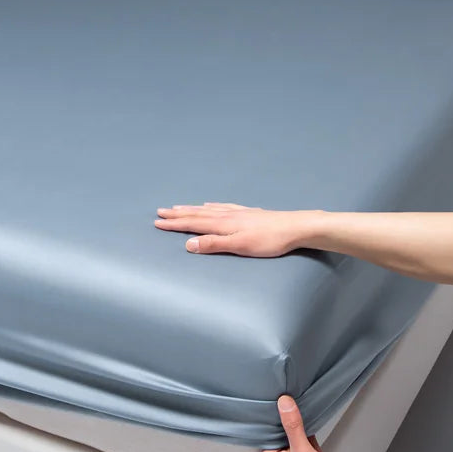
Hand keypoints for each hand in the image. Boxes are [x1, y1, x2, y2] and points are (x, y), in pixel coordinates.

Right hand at [154, 203, 322, 255]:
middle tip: (160, 212)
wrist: (295, 227)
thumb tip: (188, 244)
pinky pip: (222, 206)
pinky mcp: (248, 212)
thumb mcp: (239, 246)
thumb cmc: (269, 241)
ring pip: (207, 209)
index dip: (174, 224)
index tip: (157, 222)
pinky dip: (210, 206)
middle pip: (197, 214)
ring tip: (178, 207)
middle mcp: (227, 215)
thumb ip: (213, 244)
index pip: (193, 224)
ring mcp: (237, 212)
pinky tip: (209, 205)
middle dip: (177, 214)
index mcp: (222, 224)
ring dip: (191, 209)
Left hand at [262, 396, 365, 451]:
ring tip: (299, 406)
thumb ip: (293, 427)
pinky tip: (311, 420)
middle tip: (288, 400)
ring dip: (299, 425)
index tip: (275, 402)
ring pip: (295, 437)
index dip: (272, 421)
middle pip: (282, 436)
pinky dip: (309, 431)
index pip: (268, 436)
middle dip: (286, 421)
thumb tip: (284, 404)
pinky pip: (307, 441)